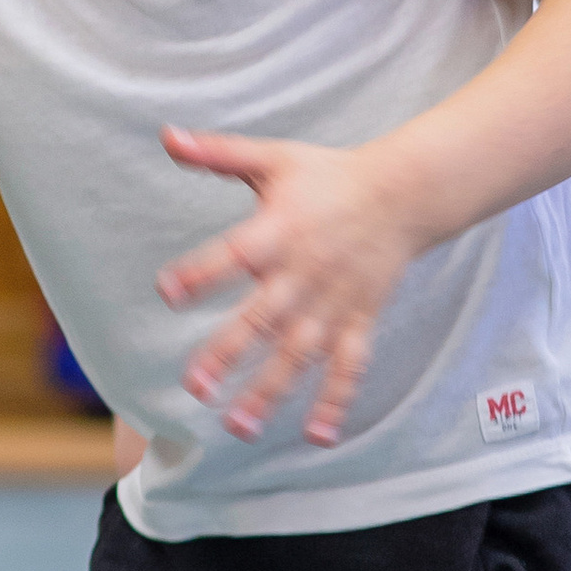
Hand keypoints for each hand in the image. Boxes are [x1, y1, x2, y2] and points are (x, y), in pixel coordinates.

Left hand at [155, 128, 419, 444]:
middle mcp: (305, 273)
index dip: (200, 272)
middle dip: (229, 354)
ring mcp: (335, 302)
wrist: (405, 191)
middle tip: (195, 387)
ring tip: (240, 426)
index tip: (167, 292)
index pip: (233, 255)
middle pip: (263, 319)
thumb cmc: (329, 175)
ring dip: (272, 391)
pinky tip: (317, 436)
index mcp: (278, 232)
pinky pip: (349, 365)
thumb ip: (217, 153)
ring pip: (300, 353)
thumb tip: (166, 135)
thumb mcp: (273, 158)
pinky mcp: (360, 319)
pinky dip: (336, 400)